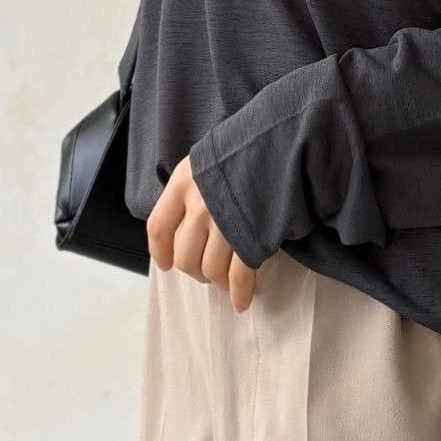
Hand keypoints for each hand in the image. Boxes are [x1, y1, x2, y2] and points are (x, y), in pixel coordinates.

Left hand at [147, 155, 256, 310]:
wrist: (282, 138)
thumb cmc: (247, 147)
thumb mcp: (208, 158)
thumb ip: (194, 186)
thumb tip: (188, 219)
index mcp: (183, 183)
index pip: (158, 228)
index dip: (160, 252)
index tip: (165, 265)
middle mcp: (199, 204)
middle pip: (185, 257)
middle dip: (195, 272)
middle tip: (207, 273)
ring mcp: (225, 222)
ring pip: (211, 269)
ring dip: (219, 282)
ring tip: (227, 283)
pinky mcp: (251, 236)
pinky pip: (239, 274)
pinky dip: (240, 292)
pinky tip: (242, 301)